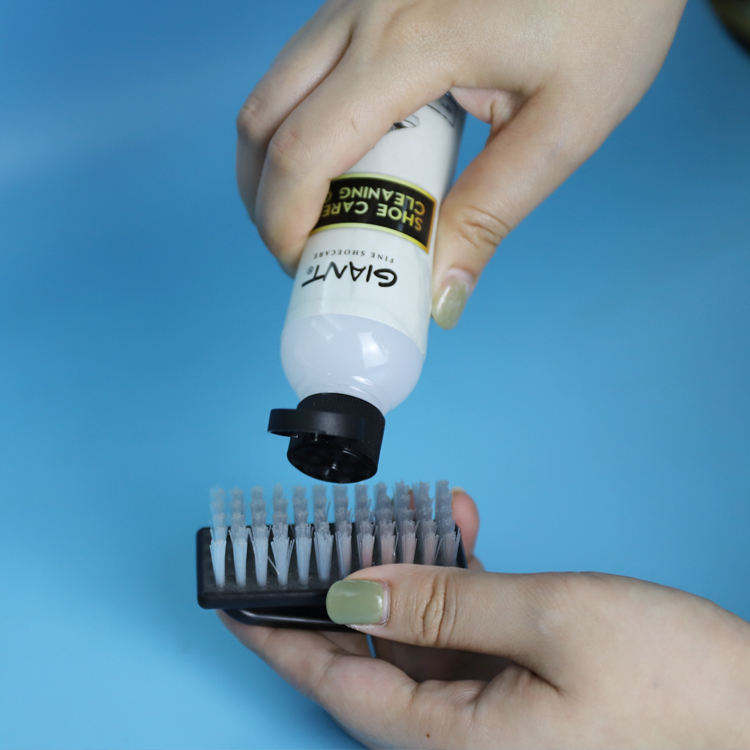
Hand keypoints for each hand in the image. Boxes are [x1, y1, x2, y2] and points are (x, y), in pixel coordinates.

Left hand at [220, 489, 749, 748]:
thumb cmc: (673, 684)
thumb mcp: (550, 622)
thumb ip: (444, 604)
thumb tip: (355, 591)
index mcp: (459, 743)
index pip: (336, 687)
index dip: (279, 639)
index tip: (234, 601)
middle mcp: (465, 737)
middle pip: (372, 659)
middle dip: (348, 583)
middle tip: (321, 532)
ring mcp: (493, 712)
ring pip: (419, 635)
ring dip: (411, 567)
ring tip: (406, 510)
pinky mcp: (521, 688)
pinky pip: (464, 631)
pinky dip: (456, 579)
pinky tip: (454, 527)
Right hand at [236, 0, 685, 327]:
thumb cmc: (611, 10)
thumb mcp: (564, 124)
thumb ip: (492, 212)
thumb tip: (439, 297)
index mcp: (411, 44)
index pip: (303, 151)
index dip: (285, 225)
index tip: (306, 268)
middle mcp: (364, 9)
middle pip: (262, 121)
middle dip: (265, 202)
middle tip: (306, 250)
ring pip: (272, 90)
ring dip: (277, 163)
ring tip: (320, 214)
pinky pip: (302, 67)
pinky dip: (299, 125)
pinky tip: (343, 158)